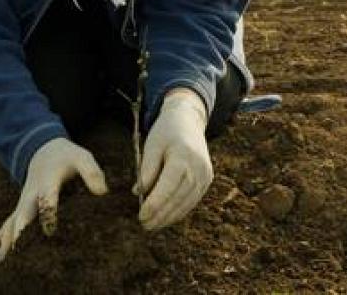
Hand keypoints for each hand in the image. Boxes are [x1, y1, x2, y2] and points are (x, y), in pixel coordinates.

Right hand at [0, 137, 107, 260]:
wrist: (43, 149)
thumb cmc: (66, 157)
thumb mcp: (81, 157)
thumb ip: (92, 172)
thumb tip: (102, 192)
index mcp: (47, 183)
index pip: (47, 198)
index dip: (48, 213)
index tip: (49, 230)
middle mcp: (32, 193)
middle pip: (24, 212)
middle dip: (20, 230)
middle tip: (17, 248)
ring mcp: (24, 201)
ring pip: (13, 221)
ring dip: (8, 239)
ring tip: (3, 259)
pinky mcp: (21, 207)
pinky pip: (9, 223)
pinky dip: (3, 237)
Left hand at [136, 88, 212, 229]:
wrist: (188, 121)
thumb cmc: (165, 133)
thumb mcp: (152, 146)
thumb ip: (146, 169)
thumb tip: (138, 193)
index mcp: (183, 156)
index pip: (168, 187)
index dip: (154, 204)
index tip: (141, 215)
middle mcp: (198, 167)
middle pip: (178, 198)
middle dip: (160, 215)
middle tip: (144, 225)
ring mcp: (205, 175)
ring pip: (186, 203)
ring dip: (169, 217)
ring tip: (153, 225)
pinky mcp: (207, 179)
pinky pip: (192, 200)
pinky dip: (179, 211)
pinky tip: (166, 217)